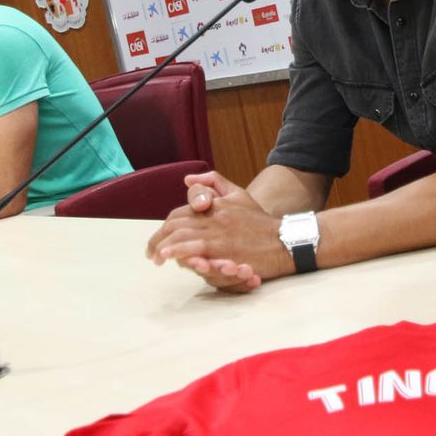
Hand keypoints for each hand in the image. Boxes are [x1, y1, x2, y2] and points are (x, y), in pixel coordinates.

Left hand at [146, 171, 291, 292]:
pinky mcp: (222, 248)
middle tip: (151, 253)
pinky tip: (168, 256)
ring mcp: (217, 231)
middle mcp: (212, 216)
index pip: (180, 212)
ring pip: (181, 235)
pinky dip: (177, 250)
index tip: (161, 240)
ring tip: (155, 257)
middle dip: (158, 238)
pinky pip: (194, 247)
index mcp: (214, 204)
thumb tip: (187, 179)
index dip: (166, 226)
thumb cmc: (260, 222)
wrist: (284, 240)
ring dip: (163, 246)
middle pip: (175, 224)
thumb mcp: (239, 194)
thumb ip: (214, 182)